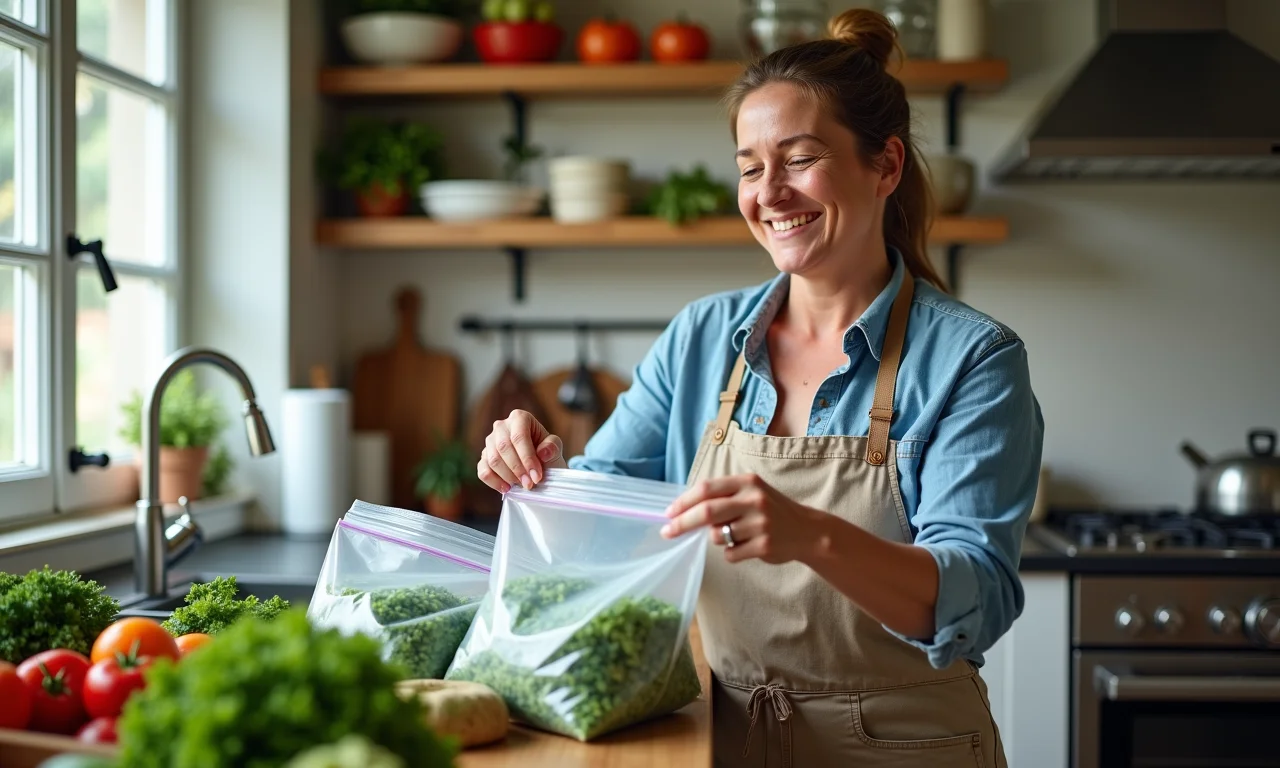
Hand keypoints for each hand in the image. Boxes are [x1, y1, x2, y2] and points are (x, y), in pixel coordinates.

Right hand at [477, 410, 565, 492]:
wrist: (538, 465)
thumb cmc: (546, 453)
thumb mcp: (554, 448)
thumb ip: (552, 447)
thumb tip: (542, 452)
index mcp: (519, 418)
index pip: (519, 437)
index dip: (527, 458)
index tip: (537, 476)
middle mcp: (501, 426)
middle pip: (504, 448)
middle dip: (518, 469)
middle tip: (530, 484)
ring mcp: (490, 441)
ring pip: (493, 460)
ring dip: (508, 477)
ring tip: (522, 485)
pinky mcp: (483, 457)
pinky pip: (483, 471)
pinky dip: (494, 482)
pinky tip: (507, 488)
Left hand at [660, 474, 821, 564]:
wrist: (808, 531)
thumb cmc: (771, 510)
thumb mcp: (751, 493)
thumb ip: (724, 497)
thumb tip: (685, 510)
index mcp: (747, 482)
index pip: (706, 489)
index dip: (684, 501)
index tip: (668, 513)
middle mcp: (754, 499)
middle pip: (707, 512)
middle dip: (682, 523)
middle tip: (667, 532)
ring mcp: (760, 523)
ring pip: (718, 536)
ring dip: (717, 539)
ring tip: (734, 535)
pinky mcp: (764, 545)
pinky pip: (731, 554)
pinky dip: (731, 553)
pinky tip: (746, 547)